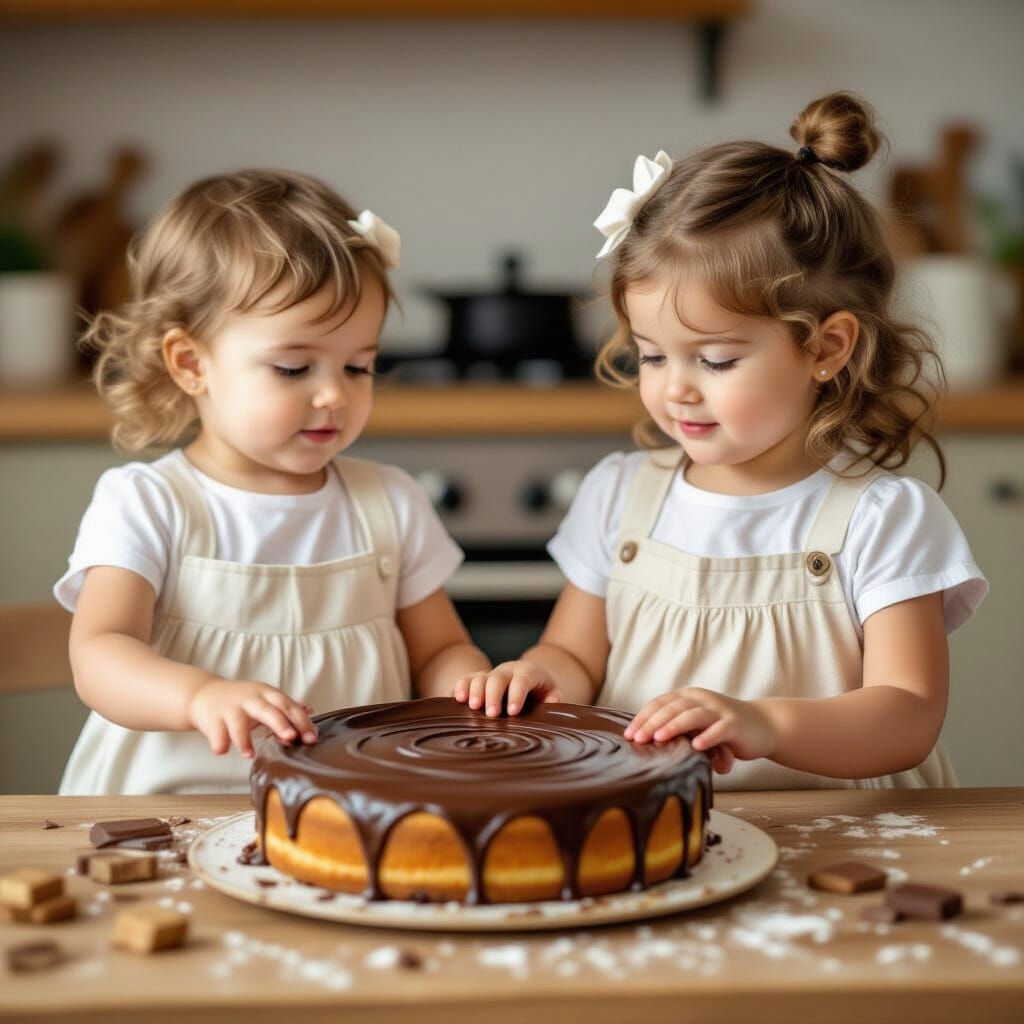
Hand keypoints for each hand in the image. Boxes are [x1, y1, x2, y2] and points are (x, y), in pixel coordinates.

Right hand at [188, 678, 318, 758]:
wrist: (205, 695)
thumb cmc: (241, 700)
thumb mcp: (265, 699)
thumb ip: (286, 708)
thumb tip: (311, 712)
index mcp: (267, 694)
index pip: (288, 705)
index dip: (301, 721)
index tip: (311, 737)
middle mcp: (250, 699)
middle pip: (267, 710)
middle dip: (280, 723)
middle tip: (291, 737)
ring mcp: (230, 708)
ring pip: (238, 722)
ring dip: (244, 739)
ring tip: (250, 754)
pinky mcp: (212, 719)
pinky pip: (216, 733)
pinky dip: (219, 742)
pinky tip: (223, 751)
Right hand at [452, 660, 564, 716]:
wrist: (527, 677)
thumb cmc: (539, 691)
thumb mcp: (551, 693)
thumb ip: (554, 698)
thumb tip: (552, 703)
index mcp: (528, 672)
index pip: (522, 680)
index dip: (517, 695)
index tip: (513, 712)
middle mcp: (507, 671)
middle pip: (497, 678)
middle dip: (493, 695)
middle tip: (491, 714)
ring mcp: (490, 674)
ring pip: (479, 677)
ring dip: (474, 691)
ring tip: (472, 707)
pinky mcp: (477, 680)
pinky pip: (465, 680)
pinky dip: (459, 687)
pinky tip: (455, 699)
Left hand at [624, 687, 774, 766]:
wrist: (762, 725)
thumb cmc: (722, 729)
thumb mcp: (696, 726)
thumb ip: (677, 730)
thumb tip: (645, 745)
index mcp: (688, 697)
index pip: (660, 703)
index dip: (643, 718)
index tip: (628, 734)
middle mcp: (702, 699)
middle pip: (672, 708)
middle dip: (652, 723)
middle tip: (637, 738)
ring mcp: (719, 710)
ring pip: (693, 715)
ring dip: (674, 726)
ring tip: (659, 739)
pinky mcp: (736, 724)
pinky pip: (720, 730)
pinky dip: (708, 737)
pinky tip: (697, 746)